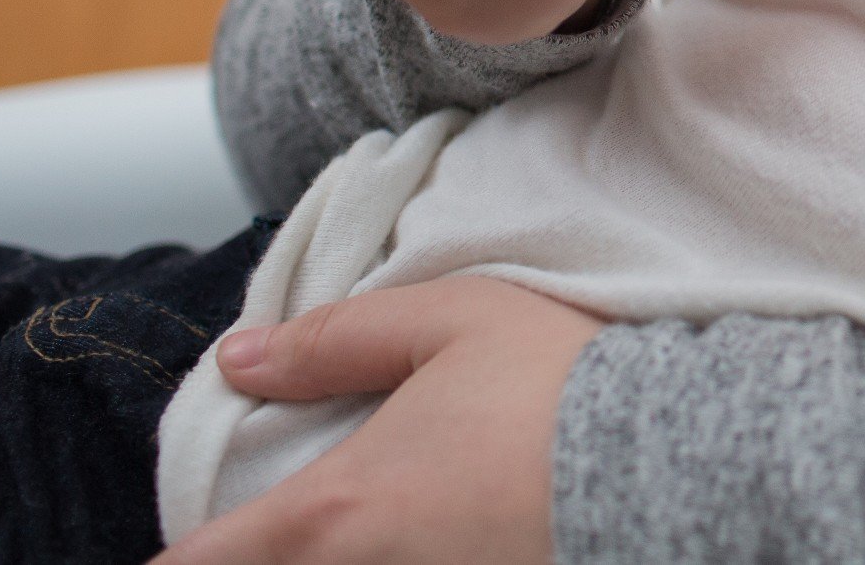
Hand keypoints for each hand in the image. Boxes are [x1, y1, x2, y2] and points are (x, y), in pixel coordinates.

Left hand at [155, 276, 604, 564]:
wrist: (686, 459)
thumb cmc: (562, 383)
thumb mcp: (448, 323)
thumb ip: (331, 342)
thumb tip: (239, 359)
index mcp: (334, 512)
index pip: (197, 564)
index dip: (178, 557)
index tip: (186, 544)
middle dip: (257, 559)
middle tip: (274, 530)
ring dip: (335, 560)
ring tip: (367, 534)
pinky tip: (438, 540)